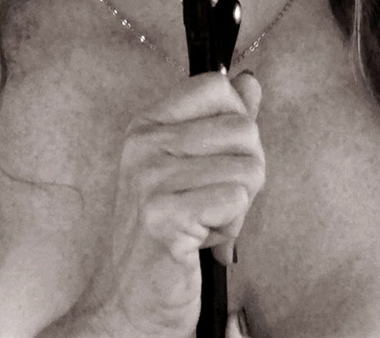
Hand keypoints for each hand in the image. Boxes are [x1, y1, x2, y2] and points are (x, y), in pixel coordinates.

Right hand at [90, 70, 263, 337]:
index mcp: (148, 124)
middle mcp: (144, 144)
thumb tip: (249, 80)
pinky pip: (235, 201)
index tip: (222, 154)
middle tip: (215, 199)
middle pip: (242, 128)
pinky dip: (230, 227)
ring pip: (246, 167)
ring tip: (205, 220)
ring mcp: (150, 179)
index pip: (217, 86)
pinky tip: (202, 239)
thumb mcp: (191, 165)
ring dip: (239, 205)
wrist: (130, 299)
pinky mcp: (163, 216)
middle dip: (246, 170)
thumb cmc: (167, 232)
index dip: (237, 119)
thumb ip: (221, 120)